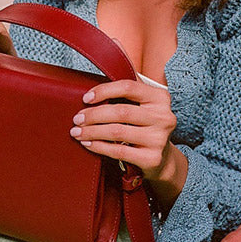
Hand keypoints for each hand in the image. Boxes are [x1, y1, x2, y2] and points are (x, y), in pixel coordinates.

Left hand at [69, 79, 186, 207]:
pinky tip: (88, 144)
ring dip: (92, 132)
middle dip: (94, 115)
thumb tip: (98, 82)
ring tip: (77, 132)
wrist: (162, 159)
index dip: (104, 91)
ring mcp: (159, 138)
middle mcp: (163, 117)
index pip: (128, 87)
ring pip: (117, 132)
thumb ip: (127, 92)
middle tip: (77, 119)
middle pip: (121, 111)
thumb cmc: (145, 127)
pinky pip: (119, 151)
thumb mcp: (144, 106)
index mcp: (160, 98)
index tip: (86, 98)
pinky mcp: (152, 158)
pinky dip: (99, 147)